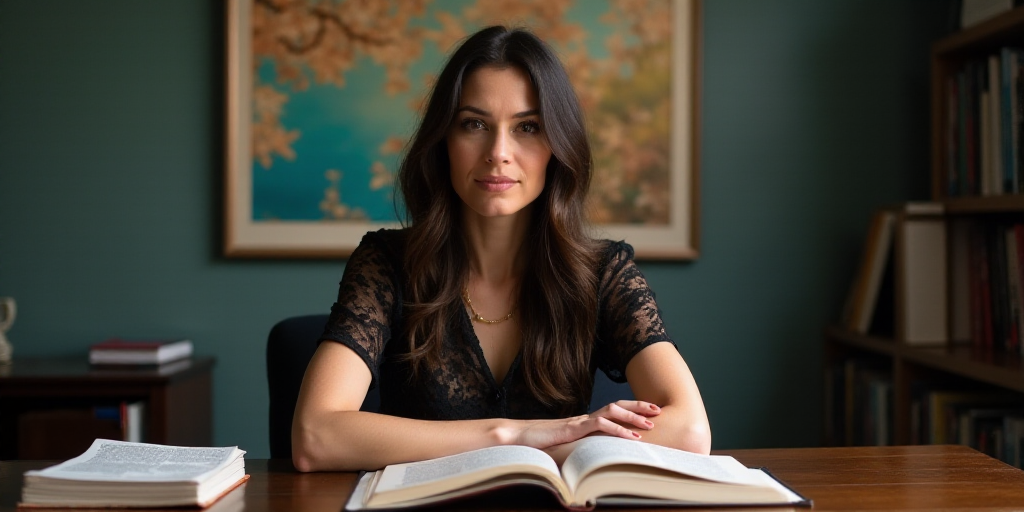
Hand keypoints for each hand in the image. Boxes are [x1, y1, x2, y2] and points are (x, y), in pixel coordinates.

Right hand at [512, 400, 661, 449]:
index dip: (632, 409)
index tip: (650, 412)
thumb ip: (579, 448)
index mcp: (584, 421)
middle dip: (639, 406)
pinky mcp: (573, 428)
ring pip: (611, 411)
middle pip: (617, 405)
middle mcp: (584, 417)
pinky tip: (631, 437)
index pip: (612, 410)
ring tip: (649, 424)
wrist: (517, 436)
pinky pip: (599, 425)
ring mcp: (579, 421)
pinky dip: (617, 430)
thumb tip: (593, 457)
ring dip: (632, 416)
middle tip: (658, 411)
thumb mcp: (565, 447)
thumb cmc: (538, 443)